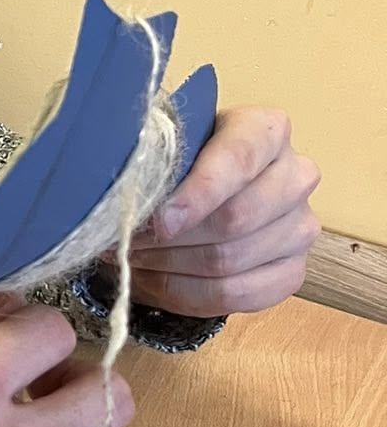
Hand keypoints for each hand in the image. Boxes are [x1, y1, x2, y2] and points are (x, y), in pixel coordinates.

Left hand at [102, 107, 321, 317]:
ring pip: (230, 261)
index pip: (238, 159)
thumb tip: (132, 208)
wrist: (198, 193)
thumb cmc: (180, 164)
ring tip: (133, 258)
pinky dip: (185, 295)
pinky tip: (155, 281)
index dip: (197, 194)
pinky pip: (237, 295)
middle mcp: (296, 176)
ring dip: (169, 267)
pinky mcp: (292, 271)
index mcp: (267, 130)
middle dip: (171, 238)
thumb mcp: (168, 149)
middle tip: (127, 242)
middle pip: (235, 218)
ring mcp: (300, 226)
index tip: (160, 220)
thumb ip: (157, 165)